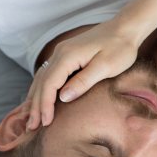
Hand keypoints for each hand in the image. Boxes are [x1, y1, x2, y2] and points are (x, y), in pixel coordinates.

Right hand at [26, 20, 140, 129]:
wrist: (125, 29)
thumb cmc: (120, 48)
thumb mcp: (105, 67)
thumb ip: (84, 81)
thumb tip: (63, 97)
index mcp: (67, 56)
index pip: (49, 84)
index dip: (45, 105)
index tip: (45, 122)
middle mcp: (60, 53)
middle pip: (42, 83)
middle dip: (36, 106)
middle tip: (32, 127)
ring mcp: (62, 53)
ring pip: (42, 78)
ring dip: (35, 99)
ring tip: (31, 118)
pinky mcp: (67, 56)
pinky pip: (48, 75)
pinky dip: (41, 89)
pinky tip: (39, 99)